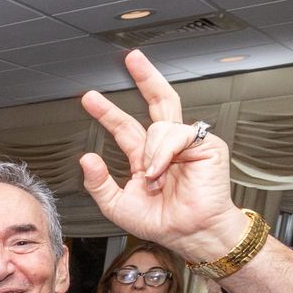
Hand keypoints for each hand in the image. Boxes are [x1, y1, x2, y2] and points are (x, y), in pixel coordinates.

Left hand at [79, 50, 241, 261]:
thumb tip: (86, 159)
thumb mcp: (118, 205)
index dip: (108, 113)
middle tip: (132, 59)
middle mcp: (166, 146)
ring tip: (154, 177)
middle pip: (158, 101)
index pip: (125, 128)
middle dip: (146, 77)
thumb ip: (99, 183)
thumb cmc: (161, 222)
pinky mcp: (207, 144)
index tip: (90, 98)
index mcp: (146, 158)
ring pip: (160, 126)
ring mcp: (187, 143)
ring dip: (150, 153)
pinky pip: (177, 134)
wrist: (189, 233)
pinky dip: (164, 153)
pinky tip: (164, 171)